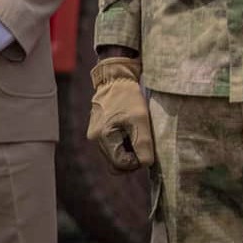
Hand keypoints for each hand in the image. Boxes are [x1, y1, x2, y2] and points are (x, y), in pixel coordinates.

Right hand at [87, 56, 154, 171]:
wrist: (114, 79)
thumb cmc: (128, 98)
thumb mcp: (140, 119)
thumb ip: (143, 143)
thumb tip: (146, 163)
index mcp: (103, 136)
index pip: (120, 164)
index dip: (136, 162)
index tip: (147, 152)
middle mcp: (95, 139)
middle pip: (115, 162)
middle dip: (131, 159)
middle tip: (144, 148)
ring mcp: (95, 135)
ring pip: (113, 155)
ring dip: (127, 152)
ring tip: (138, 136)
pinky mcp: (98, 131)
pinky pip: (111, 146)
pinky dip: (123, 144)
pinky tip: (131, 132)